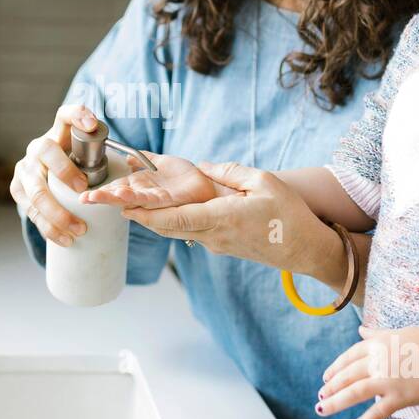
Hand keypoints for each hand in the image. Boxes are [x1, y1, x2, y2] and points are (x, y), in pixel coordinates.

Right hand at [10, 103, 101, 246]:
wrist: (45, 173)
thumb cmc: (74, 163)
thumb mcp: (87, 153)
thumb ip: (103, 152)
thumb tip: (133, 164)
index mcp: (57, 133)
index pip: (66, 115)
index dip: (78, 116)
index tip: (92, 125)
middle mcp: (37, 147)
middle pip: (47, 153)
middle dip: (65, 172)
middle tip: (84, 190)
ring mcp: (24, 168)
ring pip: (36, 190)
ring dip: (57, 213)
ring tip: (79, 229)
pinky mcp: (18, 190)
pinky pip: (30, 210)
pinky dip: (48, 228)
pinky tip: (64, 239)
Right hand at [79, 152, 236, 208]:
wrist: (208, 184)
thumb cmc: (186, 176)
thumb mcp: (160, 162)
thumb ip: (143, 159)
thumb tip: (127, 156)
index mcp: (141, 186)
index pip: (116, 189)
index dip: (101, 191)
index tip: (84, 194)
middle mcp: (145, 195)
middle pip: (119, 197)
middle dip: (102, 198)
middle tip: (84, 198)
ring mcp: (155, 200)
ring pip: (130, 200)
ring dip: (113, 199)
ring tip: (96, 199)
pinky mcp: (168, 201)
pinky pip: (149, 200)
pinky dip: (136, 200)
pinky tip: (124, 200)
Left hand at [117, 161, 324, 275]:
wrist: (305, 250)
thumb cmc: (289, 214)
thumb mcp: (264, 182)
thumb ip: (230, 172)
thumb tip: (204, 168)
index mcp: (222, 218)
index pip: (176, 217)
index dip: (147, 213)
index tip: (124, 206)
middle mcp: (213, 235)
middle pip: (167, 227)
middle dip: (139, 216)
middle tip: (113, 203)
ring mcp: (216, 244)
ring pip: (177, 231)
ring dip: (153, 220)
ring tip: (130, 205)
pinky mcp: (222, 247)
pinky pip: (191, 233)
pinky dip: (172, 222)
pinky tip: (163, 212)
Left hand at [316, 325, 418, 418]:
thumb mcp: (400, 332)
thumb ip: (377, 334)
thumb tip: (360, 330)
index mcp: (378, 343)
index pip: (349, 356)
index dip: (335, 368)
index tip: (326, 377)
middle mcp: (378, 360)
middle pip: (347, 375)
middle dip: (331, 386)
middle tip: (321, 396)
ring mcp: (388, 379)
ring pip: (354, 392)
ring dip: (335, 402)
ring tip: (322, 409)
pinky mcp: (400, 397)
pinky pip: (377, 412)